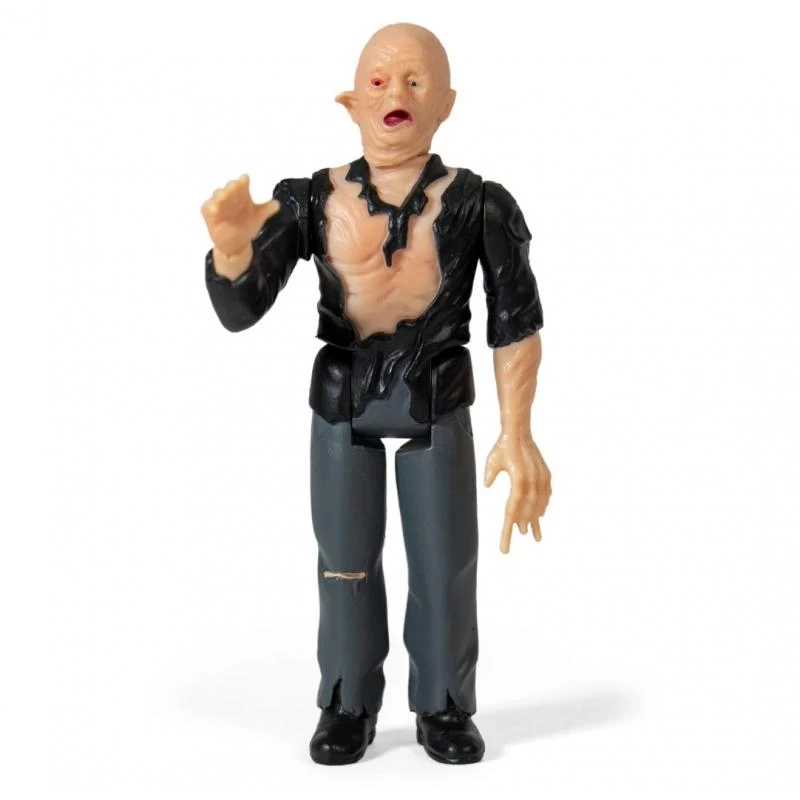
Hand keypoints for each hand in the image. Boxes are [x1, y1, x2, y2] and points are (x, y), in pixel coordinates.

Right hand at [201, 174, 279, 257]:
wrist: (237, 243)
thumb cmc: (247, 224)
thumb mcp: (259, 217)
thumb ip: (267, 209)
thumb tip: (277, 204)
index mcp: (242, 194)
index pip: (242, 184)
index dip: (243, 181)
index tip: (245, 179)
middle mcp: (230, 196)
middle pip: (229, 188)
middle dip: (231, 187)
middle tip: (234, 186)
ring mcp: (219, 204)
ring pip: (217, 196)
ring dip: (220, 196)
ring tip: (223, 198)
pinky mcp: (209, 214)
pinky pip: (207, 208)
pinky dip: (210, 208)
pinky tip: (214, 210)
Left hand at [484, 432, 551, 553]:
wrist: (519, 430)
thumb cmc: (503, 446)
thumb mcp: (492, 461)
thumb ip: (490, 474)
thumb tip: (488, 486)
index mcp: (519, 480)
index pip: (512, 511)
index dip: (508, 530)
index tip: (505, 546)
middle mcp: (532, 481)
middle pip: (527, 510)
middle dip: (524, 524)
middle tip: (522, 534)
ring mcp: (541, 478)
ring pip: (539, 504)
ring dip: (535, 518)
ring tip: (534, 533)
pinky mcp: (545, 474)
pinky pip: (545, 494)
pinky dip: (543, 504)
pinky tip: (541, 513)